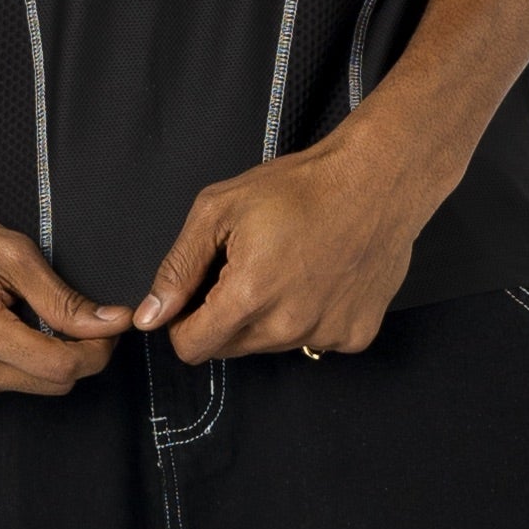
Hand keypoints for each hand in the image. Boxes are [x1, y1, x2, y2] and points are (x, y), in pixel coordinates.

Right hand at [0, 194, 128, 404]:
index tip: (108, 328)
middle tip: (68, 318)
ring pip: (22, 388)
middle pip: (48, 384)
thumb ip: (61, 298)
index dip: (96, 350)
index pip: (59, 366)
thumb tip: (110, 324)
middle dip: (70, 354)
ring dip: (30, 359)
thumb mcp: (9, 252)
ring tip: (3, 315)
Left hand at [137, 125, 441, 363]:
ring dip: (267, 318)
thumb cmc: (301, 187)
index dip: (183, 323)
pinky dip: (310, 318)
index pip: (192, 348)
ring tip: (288, 269)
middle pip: (229, 348)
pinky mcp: (355, 335)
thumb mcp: (220, 209)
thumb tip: (151, 315)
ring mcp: (325, 334)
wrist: (378, 180)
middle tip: (247, 269)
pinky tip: (319, 279)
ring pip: (270, 346)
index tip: (195, 298)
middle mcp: (287, 326)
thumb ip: (179, 267)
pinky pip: (314, 341)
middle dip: (224, 317)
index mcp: (249, 295)